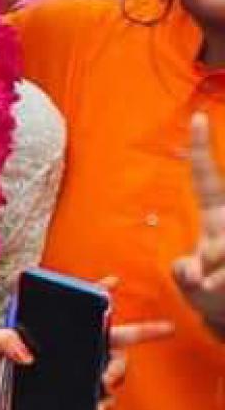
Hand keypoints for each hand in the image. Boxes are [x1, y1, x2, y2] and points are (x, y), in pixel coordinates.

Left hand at [0, 304, 174, 409]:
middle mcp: (77, 346)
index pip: (85, 305)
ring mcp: (82, 371)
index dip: (102, 290)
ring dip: (116, 372)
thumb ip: (1, 340)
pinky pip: (105, 398)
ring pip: (115, 367)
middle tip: (146, 335)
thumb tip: (25, 352)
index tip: (113, 281)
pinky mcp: (82, 397)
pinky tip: (99, 407)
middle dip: (141, 332)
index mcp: (57, 327)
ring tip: (104, 382)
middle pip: (117, 336)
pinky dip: (106, 402)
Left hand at [175, 114, 224, 338]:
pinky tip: (221, 291)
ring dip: (219, 284)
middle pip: (218, 239)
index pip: (206, 177)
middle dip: (212, 262)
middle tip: (206, 281)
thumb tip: (199, 273)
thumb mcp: (189, 279)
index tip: (196, 117)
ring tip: (218, 290)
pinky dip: (223, 288)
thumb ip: (188, 272)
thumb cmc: (209, 292)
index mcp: (217, 215)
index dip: (202, 149)